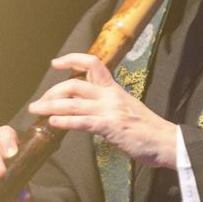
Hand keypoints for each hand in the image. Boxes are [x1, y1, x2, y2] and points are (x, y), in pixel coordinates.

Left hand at [28, 53, 177, 168]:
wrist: (166, 142)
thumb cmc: (147, 129)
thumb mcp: (126, 108)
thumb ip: (107, 105)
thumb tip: (88, 109)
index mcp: (114, 89)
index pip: (93, 63)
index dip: (72, 59)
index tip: (55, 63)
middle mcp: (110, 95)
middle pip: (74, 85)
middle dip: (52, 92)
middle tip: (39, 102)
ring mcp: (110, 110)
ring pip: (73, 103)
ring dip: (51, 106)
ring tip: (36, 110)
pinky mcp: (110, 126)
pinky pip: (82, 122)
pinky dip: (65, 121)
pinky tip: (53, 123)